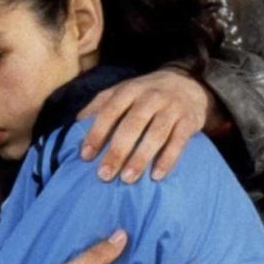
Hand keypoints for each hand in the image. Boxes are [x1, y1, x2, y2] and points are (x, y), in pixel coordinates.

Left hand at [77, 68, 223, 182]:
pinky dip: (167, 159)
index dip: (97, 133)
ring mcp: (171, 108)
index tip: (86, 156)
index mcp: (129, 90)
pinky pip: (178, 142)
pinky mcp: (189, 121)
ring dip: (140, 158)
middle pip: (132, 125)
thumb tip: (75, 125)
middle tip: (104, 175)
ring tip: (127, 179)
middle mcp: (150, 97)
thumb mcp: (123, 92)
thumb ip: (100, 106)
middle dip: (117, 151)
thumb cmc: (146, 94)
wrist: (188, 84)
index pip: (110, 111)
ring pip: (155, 134)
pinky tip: (156, 176)